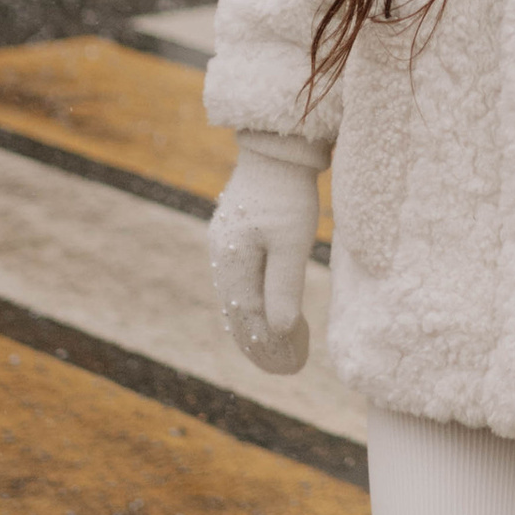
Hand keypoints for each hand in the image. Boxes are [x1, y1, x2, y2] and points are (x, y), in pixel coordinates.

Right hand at [208, 140, 321, 373]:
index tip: (292, 368)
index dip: (268, 347)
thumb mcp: (292, 241)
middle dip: (260, 344)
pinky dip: (254, 303)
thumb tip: (278, 330)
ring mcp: (226, 245)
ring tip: (279, 349)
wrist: (276, 146)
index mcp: (232, 263)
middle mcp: (222, 257)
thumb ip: (284, 286)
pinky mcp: (236, 233)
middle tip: (287, 368)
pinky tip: (268, 312)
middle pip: (237, 313)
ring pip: (237, 298)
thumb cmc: (288, 193)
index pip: (248, 319)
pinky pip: (241, 280)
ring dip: (256, 325)